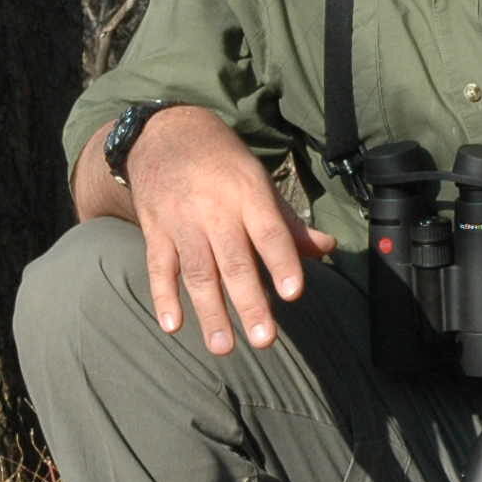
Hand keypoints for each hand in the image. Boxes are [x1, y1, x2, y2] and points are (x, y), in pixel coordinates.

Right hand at [113, 107, 337, 353]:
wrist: (162, 134)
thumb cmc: (221, 163)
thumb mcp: (258, 180)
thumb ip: (288, 223)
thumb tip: (326, 248)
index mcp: (247, 194)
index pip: (269, 232)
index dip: (282, 262)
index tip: (293, 294)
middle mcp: (214, 209)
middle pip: (234, 261)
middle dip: (249, 303)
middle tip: (264, 340)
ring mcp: (181, 221)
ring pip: (198, 272)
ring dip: (210, 312)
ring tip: (223, 347)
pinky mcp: (155, 231)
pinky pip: (159, 267)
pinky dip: (163, 297)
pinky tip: (173, 325)